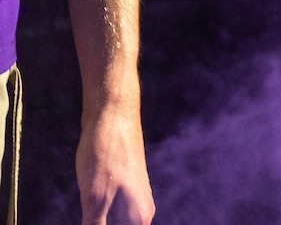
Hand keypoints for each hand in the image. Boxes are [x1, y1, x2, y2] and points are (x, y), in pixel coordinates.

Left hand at [79, 93, 152, 224]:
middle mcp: (141, 208)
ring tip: (89, 217)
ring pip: (119, 224)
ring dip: (102, 224)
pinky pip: (113, 213)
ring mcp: (133, 196)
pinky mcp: (123, 186)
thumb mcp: (94, 198)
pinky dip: (101, 219)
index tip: (94, 222)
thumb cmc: (106, 154)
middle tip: (90, 218)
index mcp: (140, 216)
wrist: (113, 115)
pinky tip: (90, 216)